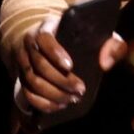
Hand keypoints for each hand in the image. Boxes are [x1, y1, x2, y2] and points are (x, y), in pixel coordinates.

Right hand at [13, 13, 127, 115]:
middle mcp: (30, 43)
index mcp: (47, 27)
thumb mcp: (98, 34)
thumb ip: (111, 44)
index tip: (70, 66)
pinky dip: (42, 102)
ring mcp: (23, 60)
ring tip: (72, 99)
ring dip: (52, 93)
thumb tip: (106, 63)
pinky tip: (59, 106)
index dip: (55, 53)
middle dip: (60, 80)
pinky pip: (27, 92)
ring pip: (32, 80)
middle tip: (80, 90)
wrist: (53, 37)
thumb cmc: (80, 36)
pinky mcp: (22, 76)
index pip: (45, 38)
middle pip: (39, 64)